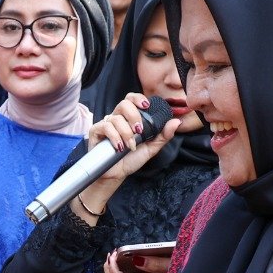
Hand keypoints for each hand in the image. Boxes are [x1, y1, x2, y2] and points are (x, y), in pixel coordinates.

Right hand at [77, 94, 181, 215]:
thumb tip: (177, 122)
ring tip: (129, 146)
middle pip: (123, 104)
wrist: (116, 174)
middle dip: (134, 116)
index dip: (138, 98)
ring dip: (126, 133)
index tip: (146, 106)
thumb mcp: (151, 148)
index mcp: (129, 118)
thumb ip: (163, 135)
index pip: (131, 99)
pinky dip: (114, 137)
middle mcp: (117, 118)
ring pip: (116, 118)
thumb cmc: (131, 160)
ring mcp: (105, 124)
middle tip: (139, 131)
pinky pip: (105, 127)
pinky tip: (118, 147)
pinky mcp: (95, 132)